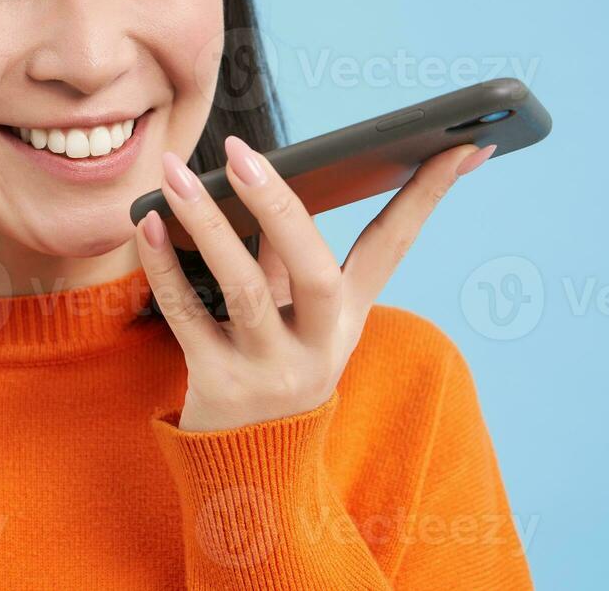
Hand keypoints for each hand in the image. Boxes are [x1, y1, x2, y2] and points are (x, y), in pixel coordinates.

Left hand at [134, 136, 494, 431]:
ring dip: (206, 224)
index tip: (461, 143)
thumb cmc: (274, 362)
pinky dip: (163, 266)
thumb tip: (262, 175)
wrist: (250, 466)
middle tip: (239, 150)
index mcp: (348, 316)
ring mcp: (271, 369)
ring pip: (243, 289)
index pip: (394, 246)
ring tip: (174, 175)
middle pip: (313, 271)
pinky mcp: (219, 385)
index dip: (427, 195)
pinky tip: (147, 223)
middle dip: (280, 206)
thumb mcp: (298, 315)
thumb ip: (285, 253)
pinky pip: (185, 315)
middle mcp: (320, 345)